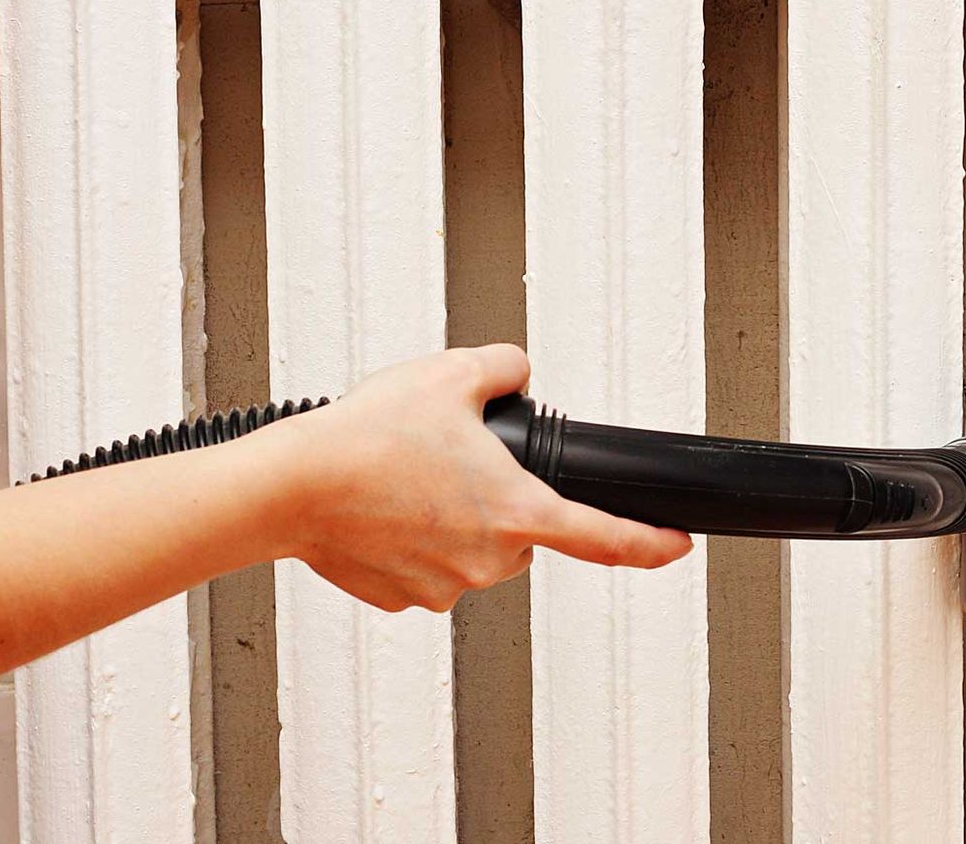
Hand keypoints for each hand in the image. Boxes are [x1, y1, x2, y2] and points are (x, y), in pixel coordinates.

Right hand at [260, 344, 693, 612]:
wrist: (288, 486)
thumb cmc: (365, 437)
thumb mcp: (451, 374)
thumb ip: (503, 367)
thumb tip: (516, 370)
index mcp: (517, 511)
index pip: (606, 538)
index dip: (650, 543)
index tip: (677, 546)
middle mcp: (488, 559)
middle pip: (521, 531)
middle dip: (498, 499)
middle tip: (447, 462)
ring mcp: (445, 585)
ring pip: (471, 550)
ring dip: (450, 519)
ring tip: (402, 480)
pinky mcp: (402, 599)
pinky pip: (424, 566)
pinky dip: (409, 541)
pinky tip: (380, 510)